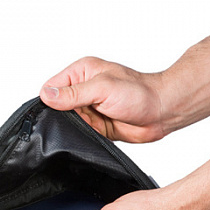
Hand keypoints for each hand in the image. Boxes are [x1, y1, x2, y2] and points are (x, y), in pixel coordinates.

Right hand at [40, 57, 167, 142]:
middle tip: (75, 121)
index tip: (57, 111)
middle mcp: (82, 90)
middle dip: (61, 117)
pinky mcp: (94, 125)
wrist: (162, 112)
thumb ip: (73, 94)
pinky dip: (81, 137)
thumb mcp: (102, 89)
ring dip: (73, 128)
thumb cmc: (140, 94)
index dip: (49, 101)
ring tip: (88, 126)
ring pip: (65, 122)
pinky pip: (78, 133)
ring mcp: (87, 109)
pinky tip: (92, 135)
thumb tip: (47, 96)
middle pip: (55, 107)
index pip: (51, 87)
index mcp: (81, 73)